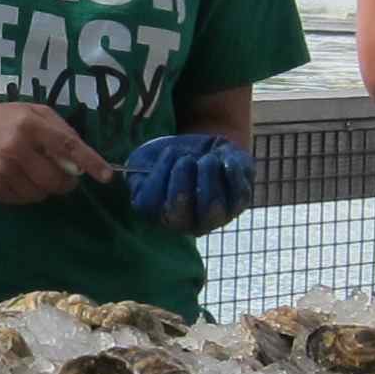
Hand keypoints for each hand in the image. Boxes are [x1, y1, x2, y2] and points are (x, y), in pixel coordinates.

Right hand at [0, 102, 114, 205]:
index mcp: (30, 124)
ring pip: (41, 194)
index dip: (90, 162)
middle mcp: (16, 147)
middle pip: (56, 179)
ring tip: (31, 171)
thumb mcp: (32, 112)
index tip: (107, 176)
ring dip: (44, 188)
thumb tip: (79, 160)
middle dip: (66, 182)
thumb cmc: (2, 119)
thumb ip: (59, 131)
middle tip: (62, 175)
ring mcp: (2, 169)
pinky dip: (26, 193)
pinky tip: (15, 177)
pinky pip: (22, 200)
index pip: (68, 146)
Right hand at [123, 133, 254, 232]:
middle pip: (181, 213)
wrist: (205, 149)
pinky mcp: (239, 203)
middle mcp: (187, 224)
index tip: (169, 152)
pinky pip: (238, 194)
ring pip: (212, 205)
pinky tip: (223, 159)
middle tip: (187, 158)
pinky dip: (230, 171)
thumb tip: (138, 174)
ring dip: (207, 173)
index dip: (159, 175)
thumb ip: (135, 171)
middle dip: (182, 178)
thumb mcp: (145, 160)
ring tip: (206, 158)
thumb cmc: (172, 157)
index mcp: (159, 214)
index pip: (152, 205)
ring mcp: (216, 217)